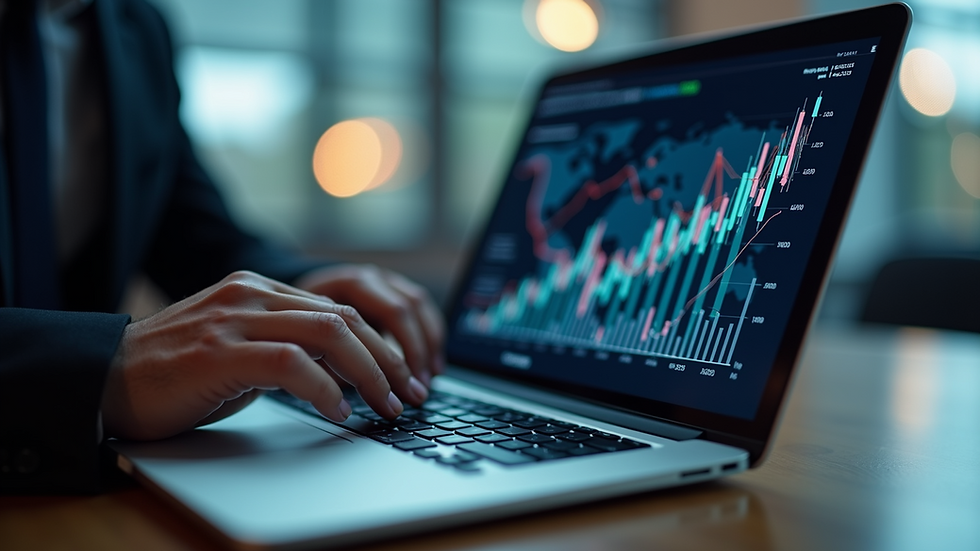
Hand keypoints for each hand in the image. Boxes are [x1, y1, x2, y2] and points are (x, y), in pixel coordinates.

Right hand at [101, 271, 428, 439]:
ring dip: (369, 374)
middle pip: (343, 317)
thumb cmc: (174, 374)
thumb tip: (344, 372)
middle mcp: (250, 294)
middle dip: (386, 359)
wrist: (105, 381)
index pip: (338, 309)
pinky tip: (337, 411)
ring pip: (328, 333)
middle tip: (407, 395)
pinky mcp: (219, 351)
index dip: (378, 345)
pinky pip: (291, 363)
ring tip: (385, 406)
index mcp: (258, 289)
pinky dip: (325, 389)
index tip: (401, 378)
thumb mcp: (240, 351)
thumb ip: (286, 348)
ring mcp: (234, 318)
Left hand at [294, 264, 444, 386]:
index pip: (383, 315)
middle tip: (414, 394)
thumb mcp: (303, 345)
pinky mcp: (397, 291)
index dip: (389, 359)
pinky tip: (432, 367)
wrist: (290, 305)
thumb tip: (353, 391)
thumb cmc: (296, 331)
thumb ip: (328, 360)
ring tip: (425, 383)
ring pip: (418, 306)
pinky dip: (431, 338)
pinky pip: (423, 309)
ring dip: (426, 347)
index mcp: (346, 285)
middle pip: (403, 310)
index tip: (391, 395)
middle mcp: (369, 278)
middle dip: (413, 356)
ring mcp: (385, 281)